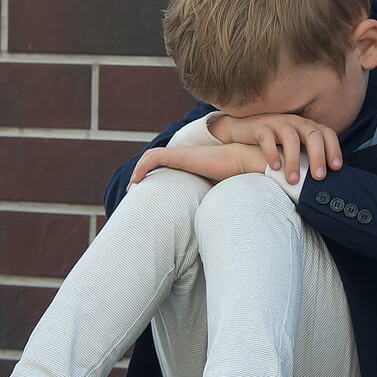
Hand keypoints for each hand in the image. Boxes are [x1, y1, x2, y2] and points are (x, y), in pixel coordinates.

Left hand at [128, 144, 269, 187]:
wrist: (244, 162)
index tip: (148, 192)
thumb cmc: (236, 178)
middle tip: (132, 190)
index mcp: (192, 163)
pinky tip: (136, 180)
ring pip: (151, 157)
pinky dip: (142, 167)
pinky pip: (154, 158)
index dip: (154, 175)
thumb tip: (211, 222)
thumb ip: (211, 200)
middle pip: (155, 159)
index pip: (167, 164)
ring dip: (138, 170)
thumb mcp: (219, 192)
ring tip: (132, 186)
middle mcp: (185, 156)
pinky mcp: (180, 156)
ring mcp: (182, 154)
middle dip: (141, 173)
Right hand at [211, 113, 341, 184]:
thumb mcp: (294, 147)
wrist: (243, 130)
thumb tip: (323, 180)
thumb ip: (307, 157)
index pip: (327, 134)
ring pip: (291, 138)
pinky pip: (267, 138)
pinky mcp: (261, 126)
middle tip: (318, 177)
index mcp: (307, 127)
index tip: (336, 168)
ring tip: (293, 180)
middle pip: (312, 135)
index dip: (334, 149)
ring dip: (294, 160)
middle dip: (318, 156)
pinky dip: (272, 153)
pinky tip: (274, 168)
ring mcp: (278, 123)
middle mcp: (296, 122)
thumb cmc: (274, 143)